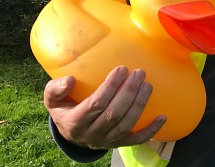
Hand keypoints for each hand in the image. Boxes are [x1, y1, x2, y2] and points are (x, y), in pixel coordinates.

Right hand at [44, 66, 166, 149]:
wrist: (69, 133)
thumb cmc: (64, 108)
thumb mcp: (51, 99)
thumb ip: (55, 89)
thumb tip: (70, 79)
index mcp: (74, 122)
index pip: (96, 104)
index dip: (110, 87)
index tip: (122, 69)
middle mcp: (91, 134)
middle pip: (114, 114)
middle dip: (128, 93)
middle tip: (139, 73)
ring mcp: (106, 141)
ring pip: (126, 125)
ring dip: (139, 105)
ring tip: (147, 85)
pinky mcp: (118, 144)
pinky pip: (136, 140)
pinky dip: (150, 130)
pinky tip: (162, 117)